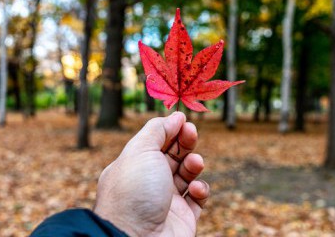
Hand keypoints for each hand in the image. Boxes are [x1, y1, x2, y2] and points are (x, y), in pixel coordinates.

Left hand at [93, 112, 209, 235]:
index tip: (183, 120)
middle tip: (192, 132)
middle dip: (184, 142)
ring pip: (187, 175)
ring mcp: (166, 201)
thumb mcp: (140, 150)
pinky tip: (195, 189)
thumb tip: (175, 116)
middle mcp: (148, 184)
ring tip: (195, 163)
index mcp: (133, 167)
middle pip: (172, 156)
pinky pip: (198, 198)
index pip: (153, 143)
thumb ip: (157, 130)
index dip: (169, 130)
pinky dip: (201, 189)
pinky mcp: (183, 218)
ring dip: (194, 164)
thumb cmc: (134, 193)